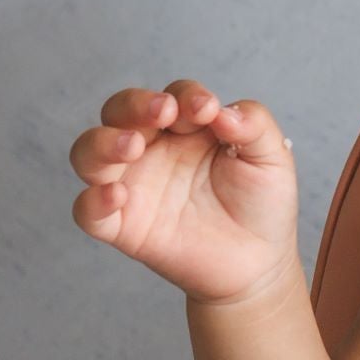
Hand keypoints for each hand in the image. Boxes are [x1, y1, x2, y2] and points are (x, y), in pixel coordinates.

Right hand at [68, 80, 299, 304]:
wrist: (258, 264)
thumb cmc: (261, 205)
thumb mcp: (271, 158)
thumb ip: (253, 124)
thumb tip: (222, 110)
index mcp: (185, 128)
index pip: (172, 97)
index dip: (186, 96)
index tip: (207, 110)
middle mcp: (152, 150)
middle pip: (119, 112)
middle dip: (135, 104)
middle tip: (163, 113)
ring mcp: (133, 187)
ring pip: (89, 153)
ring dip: (103, 142)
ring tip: (132, 145)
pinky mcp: (123, 227)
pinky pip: (87, 211)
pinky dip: (92, 201)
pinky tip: (116, 195)